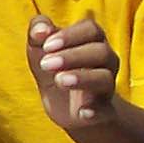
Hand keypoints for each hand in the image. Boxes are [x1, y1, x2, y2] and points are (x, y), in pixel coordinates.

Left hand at [28, 14, 118, 129]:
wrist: (63, 105)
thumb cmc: (53, 67)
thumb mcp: (39, 48)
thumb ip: (36, 31)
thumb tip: (40, 30)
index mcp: (91, 41)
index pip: (91, 30)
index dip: (70, 35)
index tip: (46, 46)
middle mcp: (105, 62)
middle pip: (101, 52)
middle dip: (73, 56)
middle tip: (46, 64)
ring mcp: (105, 87)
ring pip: (105, 79)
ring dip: (83, 78)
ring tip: (59, 80)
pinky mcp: (103, 111)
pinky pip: (106, 111)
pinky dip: (96, 111)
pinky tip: (83, 112)